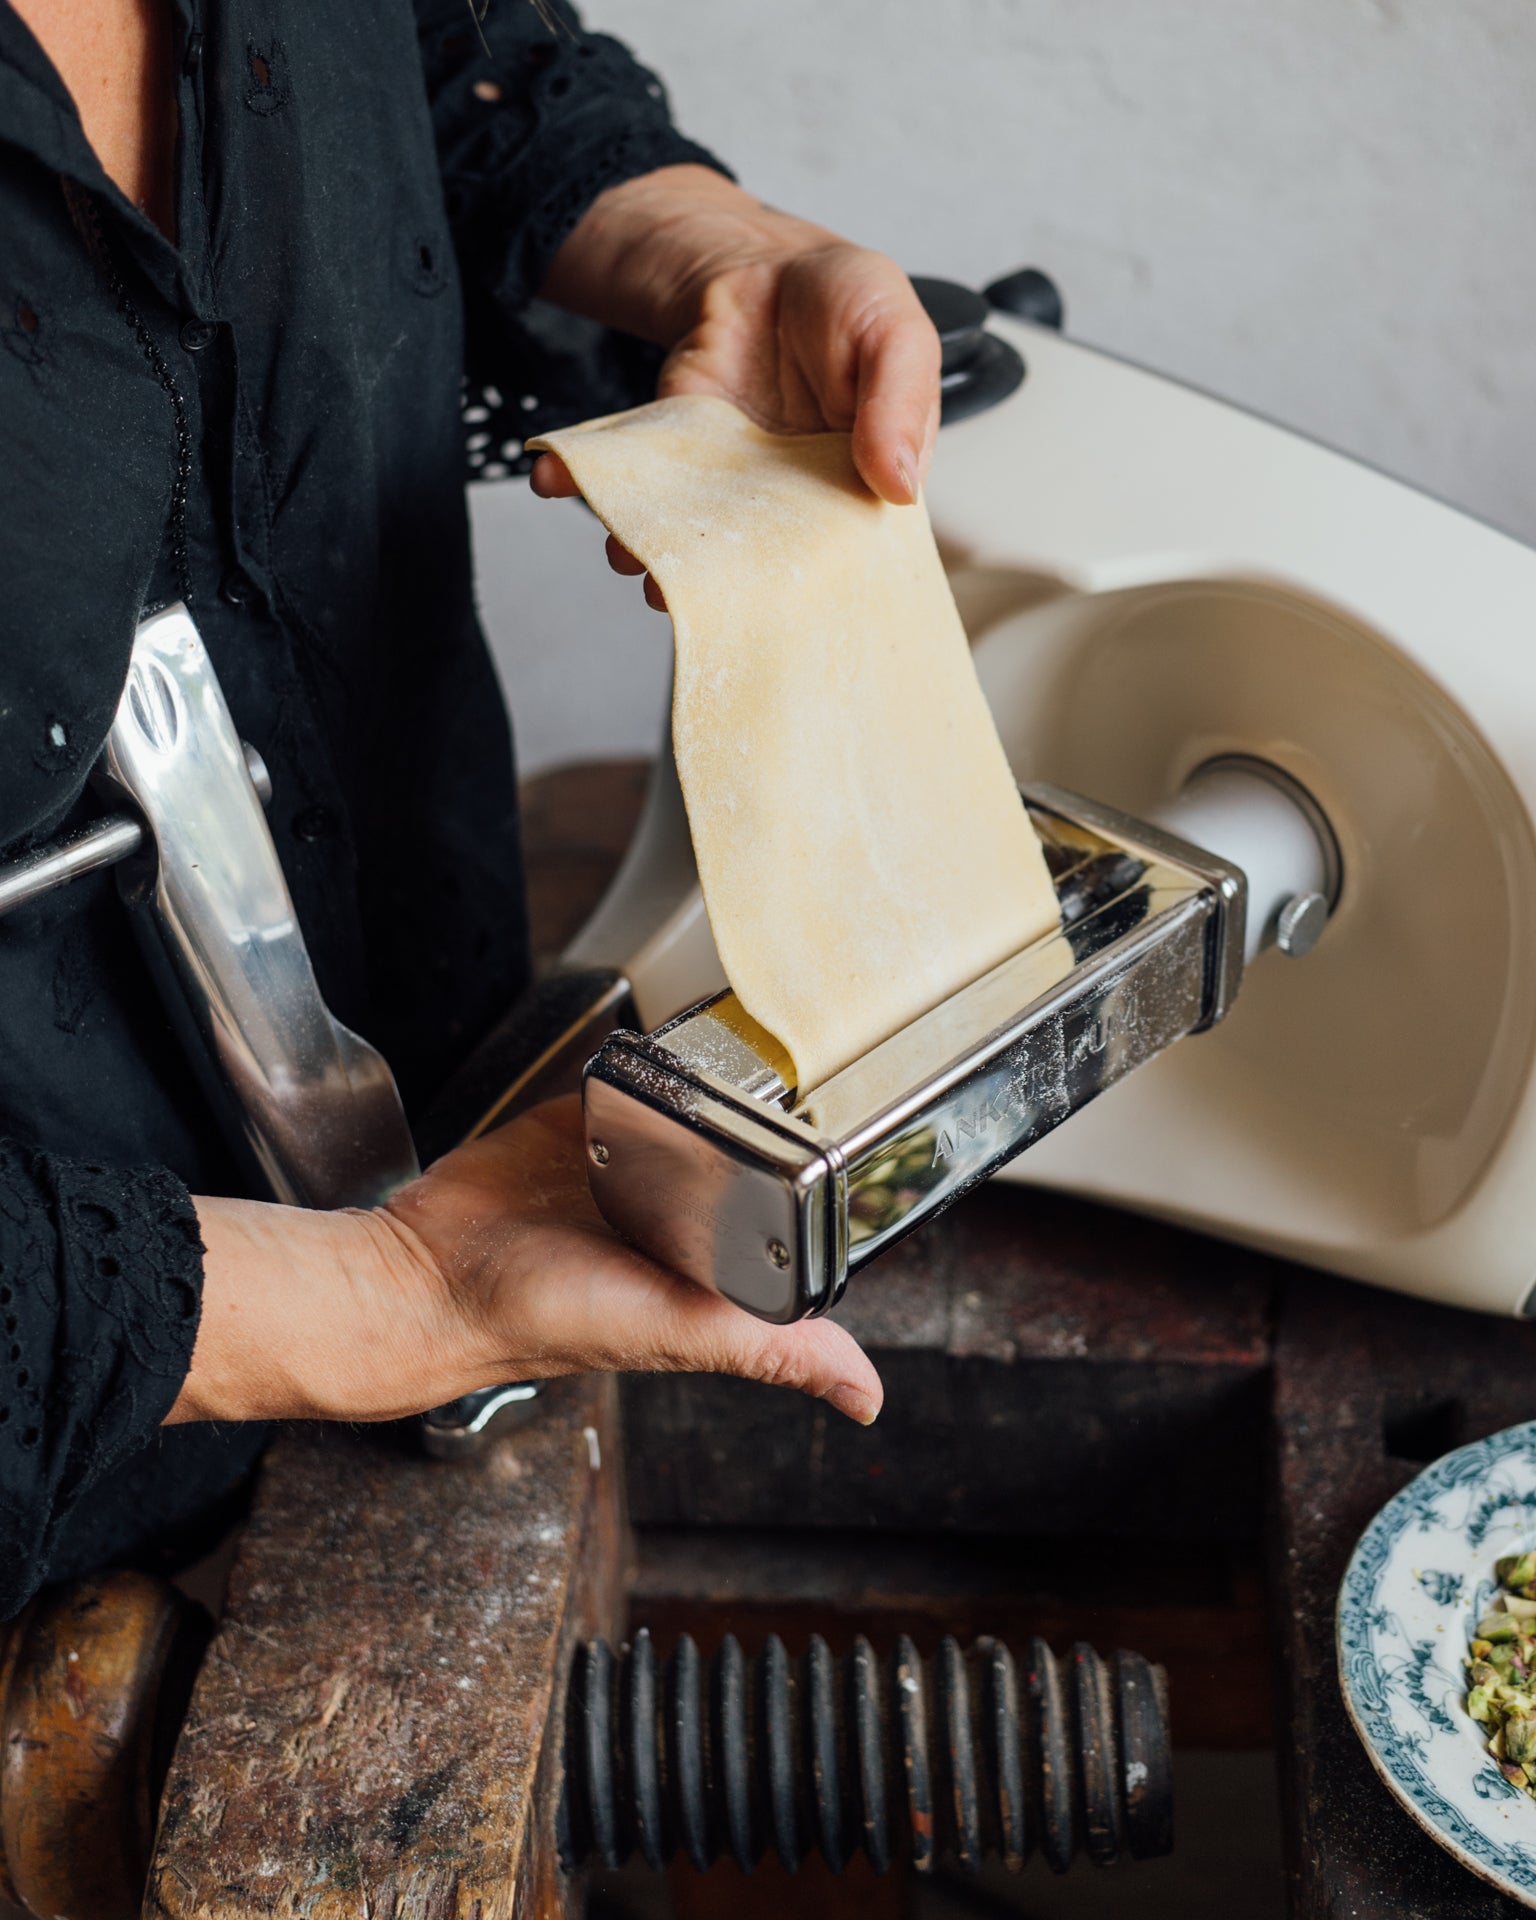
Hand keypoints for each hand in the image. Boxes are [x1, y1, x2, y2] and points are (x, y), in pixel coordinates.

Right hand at [170, 1095, 881, 1427]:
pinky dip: (649, 1058)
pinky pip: (628, 1077)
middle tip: (820, 1048)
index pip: (794, 1211)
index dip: (831, 1172)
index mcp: (711, 1259)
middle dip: (784, 1107)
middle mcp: (676, 1209)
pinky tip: (677, 1031)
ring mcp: (628, 1159)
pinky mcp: (579, 1120)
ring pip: (696, 1103)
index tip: (874, 1122)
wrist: (429, 1275)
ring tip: (760, 1028)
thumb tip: (866, 1397)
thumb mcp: (678, 1334)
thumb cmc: (545, 1320)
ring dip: (720, 1074)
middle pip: (752, 1146)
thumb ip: (771, 1351)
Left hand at [529, 165, 941, 605]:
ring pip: (692, 538)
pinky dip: (594, 486)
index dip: (812, 590)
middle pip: (757, 566)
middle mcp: (794, 505)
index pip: (845, 561)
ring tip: (625, 554)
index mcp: (862, 493)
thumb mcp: (898, 334)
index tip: (778, 609)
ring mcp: (731, 488)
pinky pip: (639, 487)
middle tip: (680, 594)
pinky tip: (561, 481)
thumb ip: (903, 404)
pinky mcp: (678, 458)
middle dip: (716, 587)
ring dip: (649, 549)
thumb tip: (899, 486)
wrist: (767, 267)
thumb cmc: (848, 307)